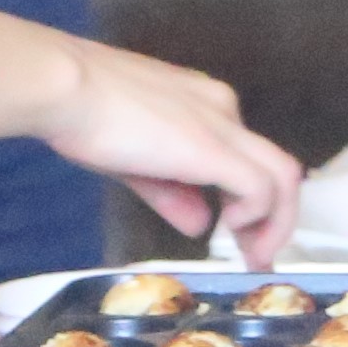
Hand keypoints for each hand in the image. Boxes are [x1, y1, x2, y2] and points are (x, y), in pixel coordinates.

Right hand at [43, 43, 304, 259]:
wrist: (65, 88)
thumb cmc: (86, 114)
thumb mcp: (136, 162)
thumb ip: (172, 193)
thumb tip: (201, 225)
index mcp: (204, 104)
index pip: (245, 155)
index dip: (249, 201)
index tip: (238, 237)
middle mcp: (223, 109)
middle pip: (276, 166)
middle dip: (274, 220)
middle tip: (257, 258)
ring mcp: (222, 126)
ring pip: (282, 176)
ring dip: (274, 224)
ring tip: (252, 255)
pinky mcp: (214, 148)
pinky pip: (261, 187)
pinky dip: (256, 215)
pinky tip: (226, 228)